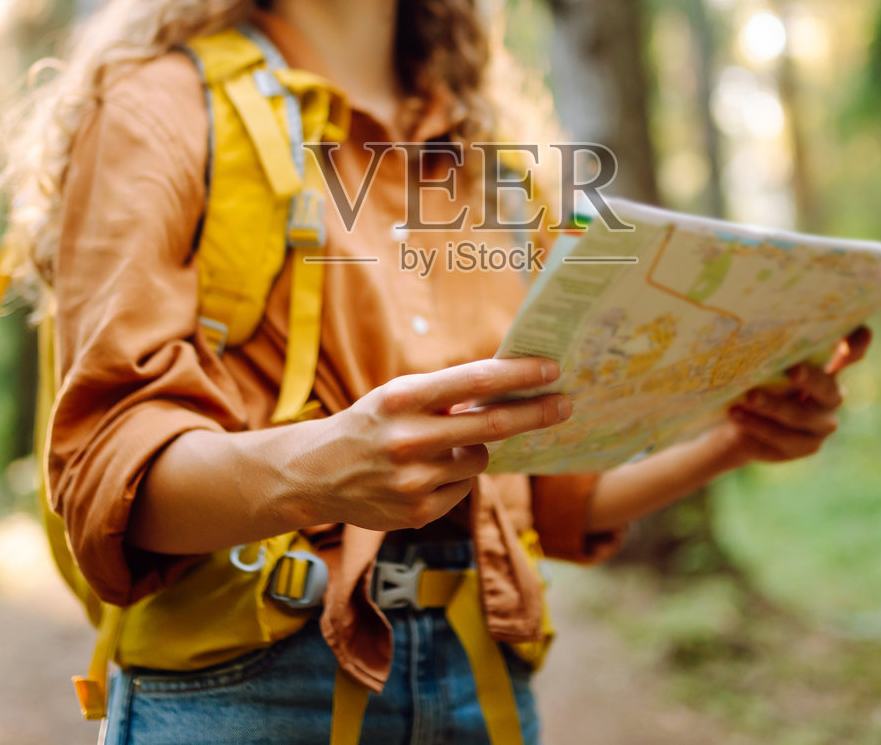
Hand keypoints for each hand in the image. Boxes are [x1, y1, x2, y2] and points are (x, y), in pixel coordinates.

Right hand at [306, 357, 570, 531]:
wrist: (315, 474)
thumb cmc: (369, 424)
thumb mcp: (398, 397)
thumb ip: (446, 394)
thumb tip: (509, 387)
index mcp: (403, 398)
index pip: (475, 381)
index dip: (519, 375)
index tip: (552, 369)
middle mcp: (408, 438)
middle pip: (494, 425)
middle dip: (536, 413)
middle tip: (565, 404)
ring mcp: (413, 479)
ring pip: (479, 459)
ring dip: (475, 448)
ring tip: (442, 446)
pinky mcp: (417, 512)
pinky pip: (463, 488)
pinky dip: (455, 478)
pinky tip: (424, 474)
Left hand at [720, 325, 870, 466]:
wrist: (738, 421)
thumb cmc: (754, 380)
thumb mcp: (761, 360)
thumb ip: (773, 347)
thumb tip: (761, 326)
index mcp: (827, 366)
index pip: (853, 351)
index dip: (856, 344)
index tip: (845, 343)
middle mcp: (832, 395)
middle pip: (828, 388)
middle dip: (810, 379)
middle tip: (791, 371)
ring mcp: (822, 424)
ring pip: (801, 416)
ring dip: (773, 406)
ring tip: (747, 397)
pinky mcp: (806, 446)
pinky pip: (783, 438)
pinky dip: (758, 425)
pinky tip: (737, 415)